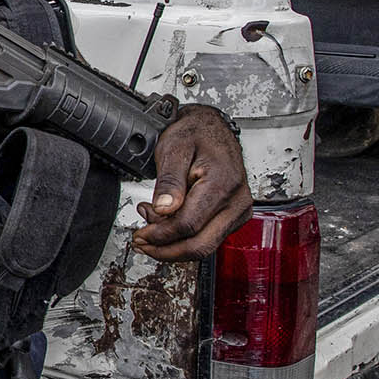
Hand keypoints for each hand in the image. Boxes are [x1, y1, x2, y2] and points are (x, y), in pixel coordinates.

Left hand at [131, 103, 250, 260]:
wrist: (211, 128)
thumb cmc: (194, 134)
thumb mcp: (173, 149)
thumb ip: (169, 181)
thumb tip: (163, 209)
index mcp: (223, 184)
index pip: (189, 225)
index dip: (161, 235)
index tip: (141, 235)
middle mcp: (237, 202)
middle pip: (199, 245)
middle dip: (165, 249)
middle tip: (141, 242)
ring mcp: (238, 211)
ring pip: (204, 246)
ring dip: (172, 245)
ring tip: (149, 227)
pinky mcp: (233, 217)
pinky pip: (208, 238)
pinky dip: (183, 238)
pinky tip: (166, 224)